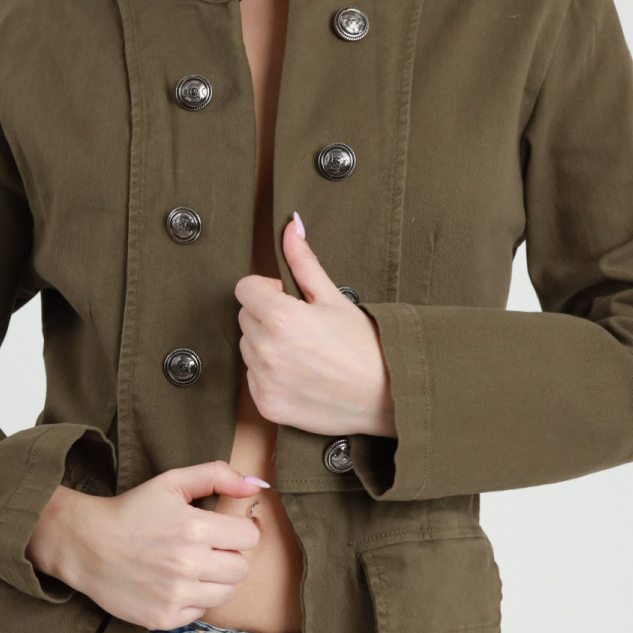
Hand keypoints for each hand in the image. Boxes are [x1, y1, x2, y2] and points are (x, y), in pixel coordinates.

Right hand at [25, 463, 266, 629]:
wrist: (86, 544)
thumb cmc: (131, 511)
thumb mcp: (171, 482)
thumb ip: (217, 476)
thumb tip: (258, 484)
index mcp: (194, 528)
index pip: (249, 538)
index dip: (237, 531)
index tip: (220, 530)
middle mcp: (188, 564)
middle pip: (241, 569)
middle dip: (228, 557)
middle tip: (205, 549)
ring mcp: (176, 594)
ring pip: (227, 594)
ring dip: (215, 581)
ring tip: (191, 567)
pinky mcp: (164, 617)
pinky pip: (201, 612)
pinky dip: (193, 599)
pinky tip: (174, 583)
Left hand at [234, 213, 395, 437]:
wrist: (388, 397)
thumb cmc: (367, 347)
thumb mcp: (335, 298)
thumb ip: (304, 262)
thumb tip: (291, 227)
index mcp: (281, 317)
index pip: (245, 288)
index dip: (266, 289)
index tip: (286, 297)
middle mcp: (266, 350)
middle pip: (246, 318)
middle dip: (267, 316)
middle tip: (302, 327)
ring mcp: (265, 381)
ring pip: (248, 349)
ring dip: (266, 345)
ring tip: (304, 352)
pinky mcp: (268, 405)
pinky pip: (253, 379)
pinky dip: (269, 375)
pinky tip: (300, 374)